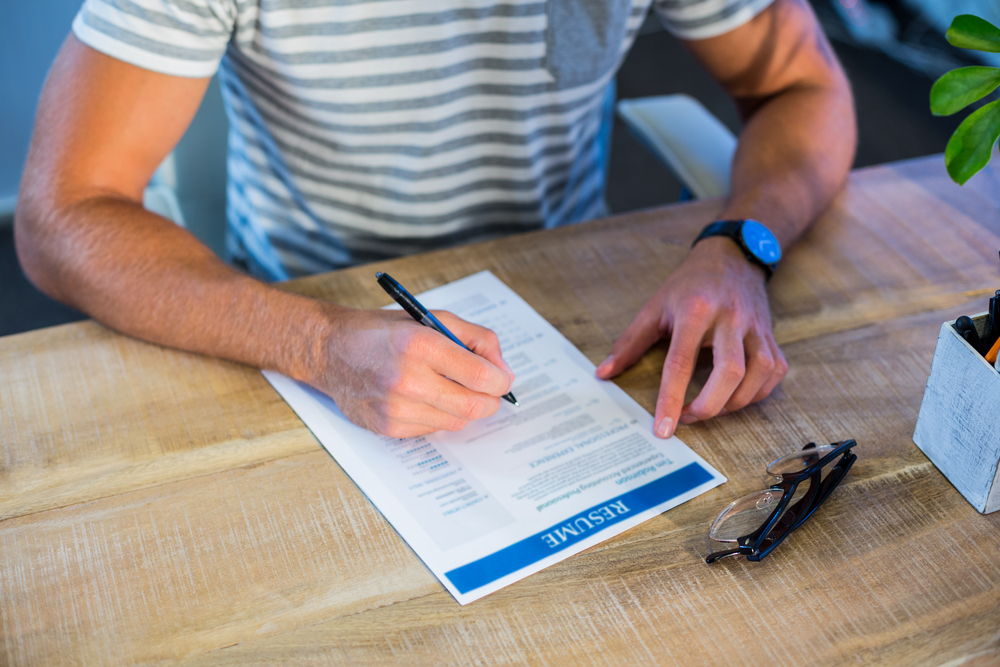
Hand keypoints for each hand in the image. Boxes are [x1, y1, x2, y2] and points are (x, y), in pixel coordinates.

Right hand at [310, 307, 514, 437]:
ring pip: (456, 421)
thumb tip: (503, 371)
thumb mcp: (432, 318)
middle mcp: (407, 379)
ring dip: (462, 407)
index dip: (500, 380)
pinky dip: (438, 415)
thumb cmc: (385, 333)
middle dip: (490, 399)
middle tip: (488, 389)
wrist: (332, 351)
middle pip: (473, 406)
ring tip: (447, 386)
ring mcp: (396, 408)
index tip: (501, 379)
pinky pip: (433, 429)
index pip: (479, 376)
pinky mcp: (388, 427)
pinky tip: (423, 397)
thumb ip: (475, 339)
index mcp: (420, 344)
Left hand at [595, 237, 786, 437]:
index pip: (681, 363)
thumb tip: (603, 373)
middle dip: (709, 406)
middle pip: (730, 372)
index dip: (671, 399)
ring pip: (758, 373)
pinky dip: (758, 392)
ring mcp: (755, 327)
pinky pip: (774, 371)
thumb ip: (629, 343)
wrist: (731, 257)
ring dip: (735, 402)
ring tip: (710, 407)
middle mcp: (729, 318)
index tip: (663, 428)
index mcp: (694, 311)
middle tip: (688, 418)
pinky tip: (737, 396)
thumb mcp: (654, 307)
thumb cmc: (688, 286)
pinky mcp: (771, 335)